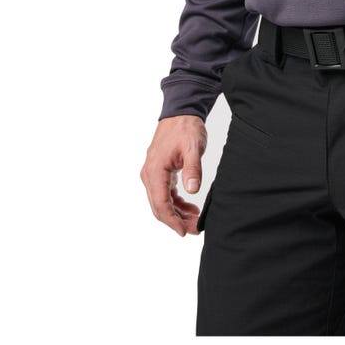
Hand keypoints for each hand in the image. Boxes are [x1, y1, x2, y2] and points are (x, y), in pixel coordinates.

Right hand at [140, 115, 207, 235]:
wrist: (181, 112)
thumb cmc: (186, 128)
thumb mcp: (193, 148)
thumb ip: (193, 169)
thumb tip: (193, 189)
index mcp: (155, 171)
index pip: (160, 204)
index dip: (172, 221)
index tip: (184, 232)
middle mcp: (149, 175)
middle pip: (159, 206)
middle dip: (176, 221)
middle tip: (194, 229)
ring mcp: (153, 174)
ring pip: (162, 202)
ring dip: (177, 213)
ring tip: (195, 221)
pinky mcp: (160, 172)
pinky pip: (165, 193)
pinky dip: (176, 203)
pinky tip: (190, 208)